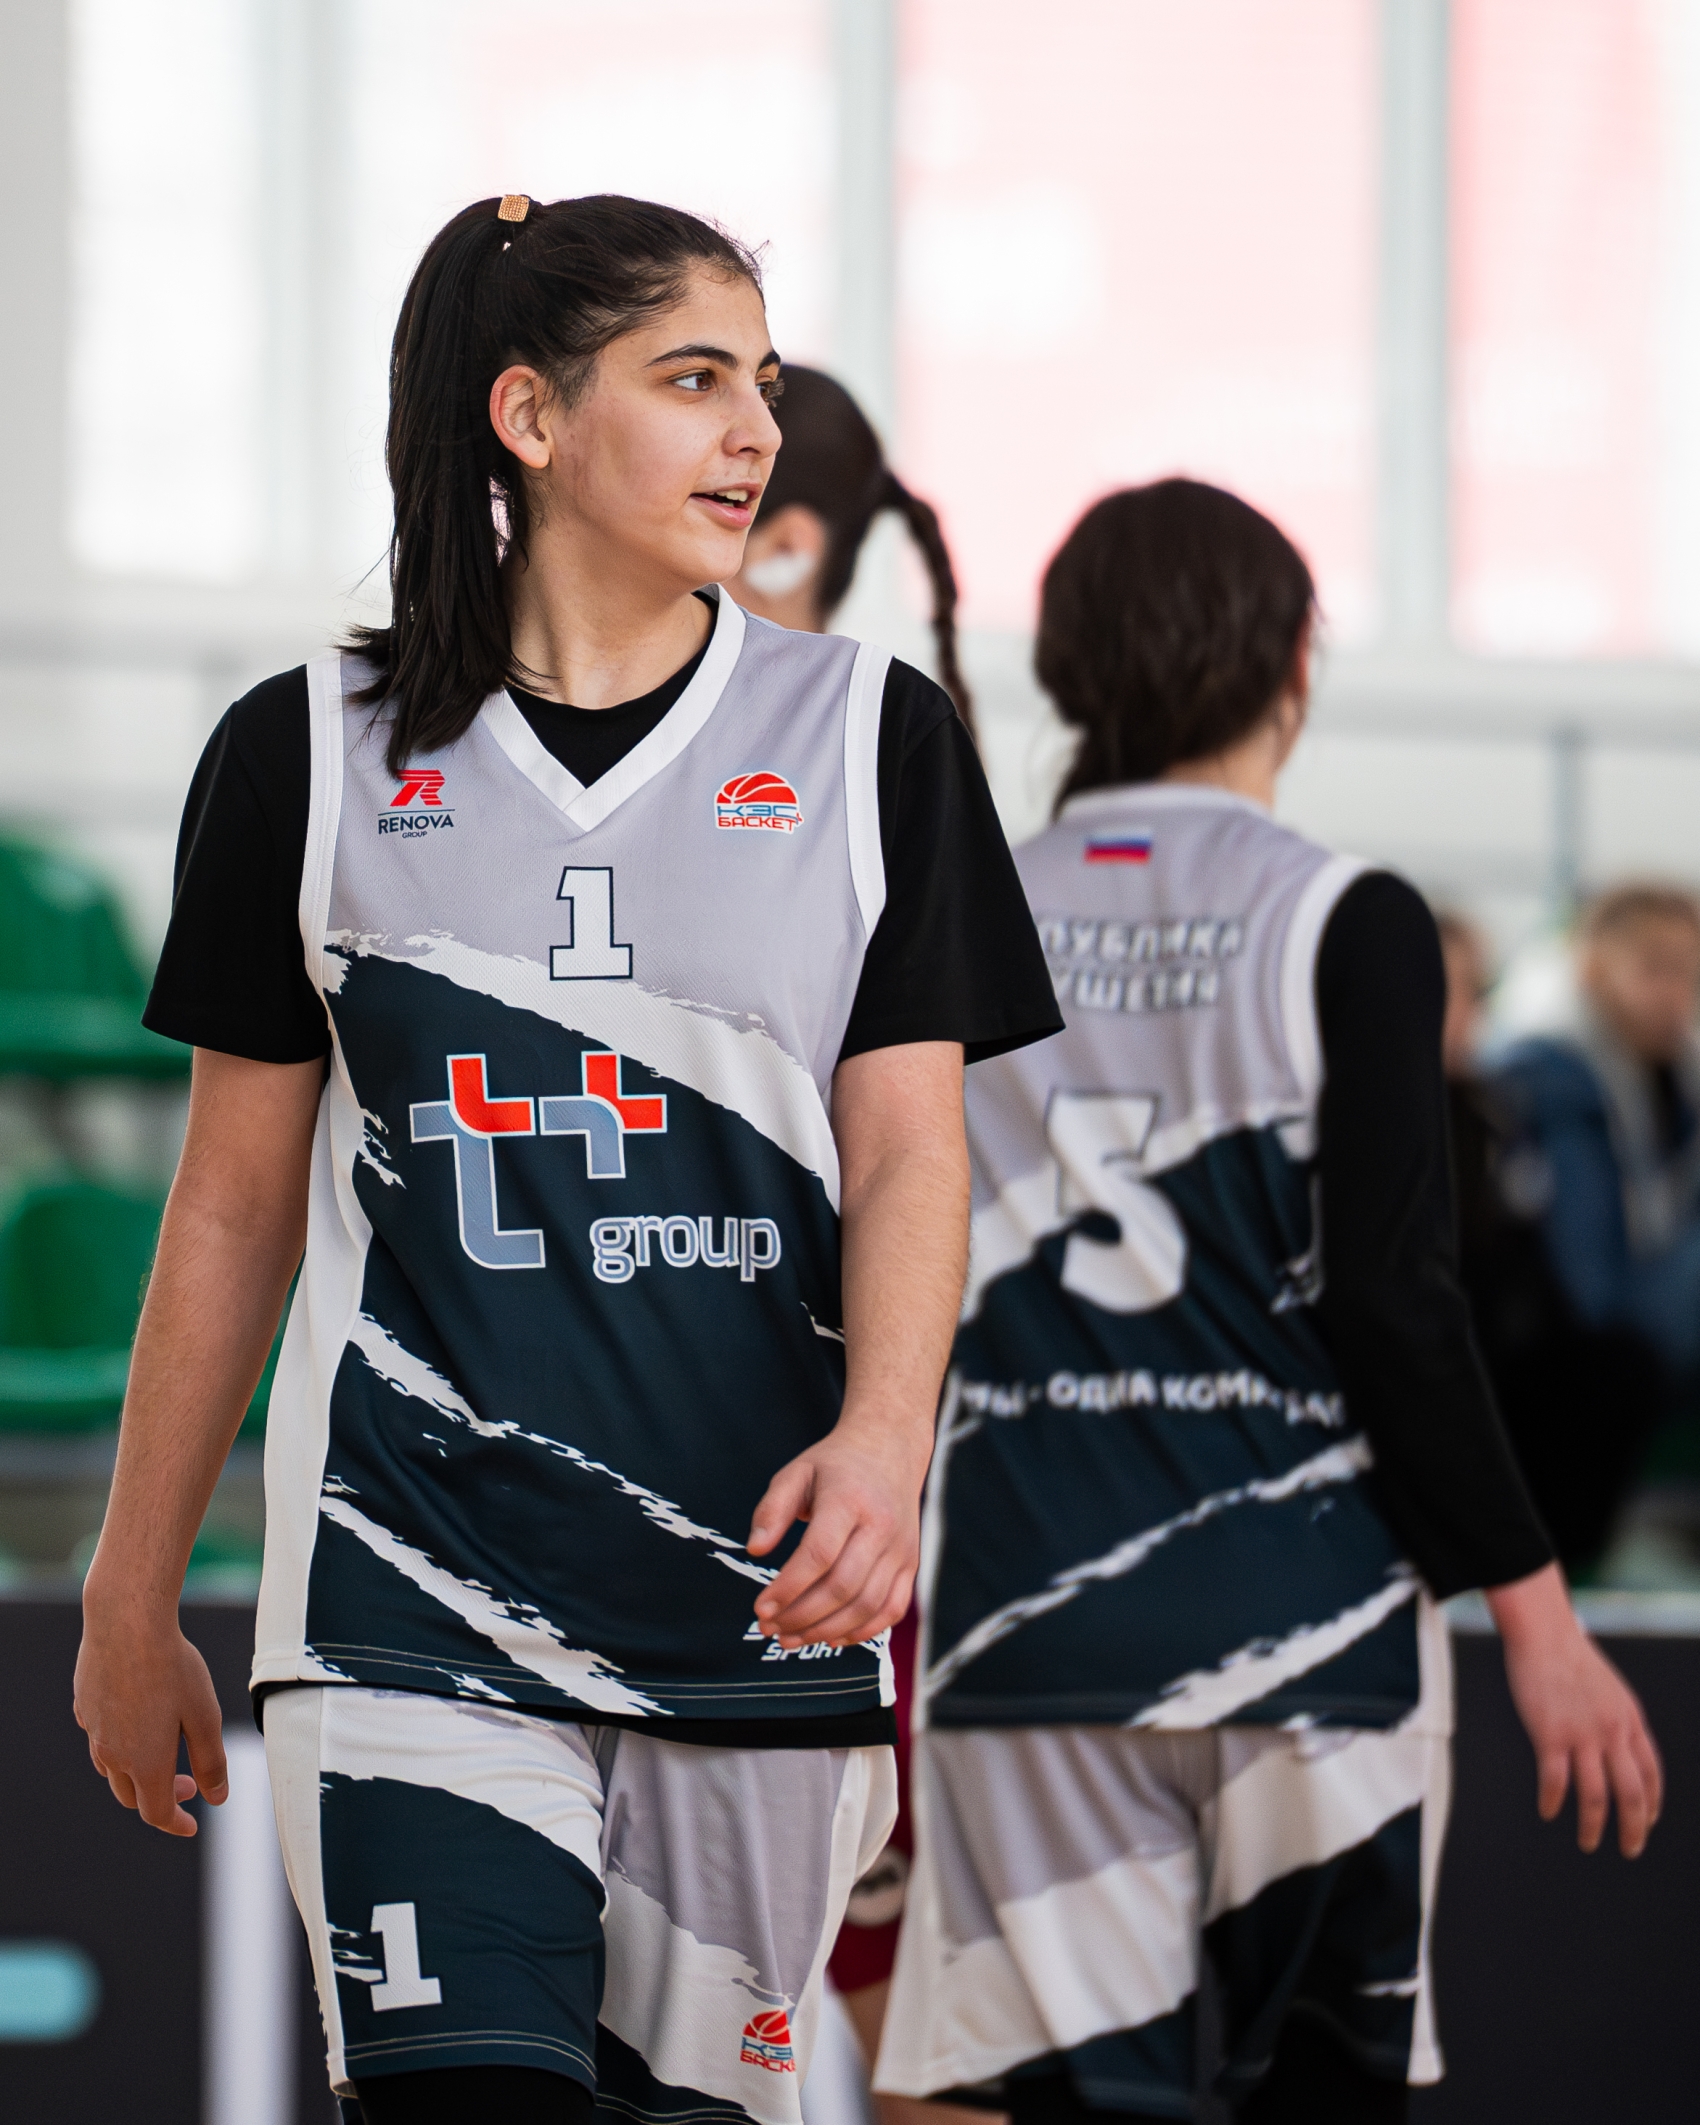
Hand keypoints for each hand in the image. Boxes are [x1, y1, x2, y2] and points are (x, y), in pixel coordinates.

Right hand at [74, 1598, 227, 1836]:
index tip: (192, 1825)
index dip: (177, 1824)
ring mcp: (93, 1730)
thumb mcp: (205, 1716)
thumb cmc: (172, 1667)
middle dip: (161, 1797)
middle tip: (190, 1783)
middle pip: (132, 1796)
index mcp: (144, 1763)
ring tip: (163, 1755)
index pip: (157, 1812)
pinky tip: (136, 1721)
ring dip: (137, 1774)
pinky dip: (119, 1743)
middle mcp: (112, 1754)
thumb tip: (218, 1798)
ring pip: (111, 1769)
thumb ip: (211, 1761)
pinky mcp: (85, 1706)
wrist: (126, 1623)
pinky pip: (100, 1737)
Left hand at [747, 1413, 927, 1648]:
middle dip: (801, 1616)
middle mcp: (880, 1525)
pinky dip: (863, 1631)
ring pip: (866, 1605)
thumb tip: (755, 1549)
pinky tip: (832, 1637)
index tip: (761, 1607)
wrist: (890, 1449)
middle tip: (769, 1628)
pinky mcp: (911, 1564)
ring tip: (792, 1638)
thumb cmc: (836, 1465)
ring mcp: (900, 1548)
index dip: (788, 1587)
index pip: (819, 1553)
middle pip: (842, 1586)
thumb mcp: (796, 1472)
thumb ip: (772, 1509)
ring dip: (826, 1630)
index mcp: (848, 1498)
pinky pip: (891, 1609)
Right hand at [1487, 1562, 1661, 1857]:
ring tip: (1588, 1842)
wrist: (1544, 1633)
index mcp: (1630, 1719)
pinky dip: (1553, 1802)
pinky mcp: (1550, 1735)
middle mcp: (1612, 1731)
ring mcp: (1582, 1735)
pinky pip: (1555, 1781)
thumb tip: (1616, 1743)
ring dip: (1593, 1827)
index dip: (1651, 1803)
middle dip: (1634, 1828)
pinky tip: (1548, 1810)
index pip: (1650, 1773)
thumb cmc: (1570, 1655)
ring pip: (1596, 1797)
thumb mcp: (1610, 1688)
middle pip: (1631, 1793)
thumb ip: (1616, 1717)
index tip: (1646, 1821)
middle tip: (1630, 1849)